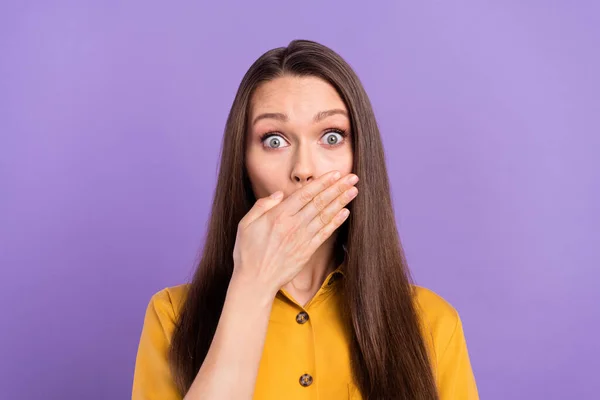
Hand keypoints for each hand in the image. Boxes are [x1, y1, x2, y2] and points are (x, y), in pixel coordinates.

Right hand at [231, 170, 358, 295]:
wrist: (255, 281)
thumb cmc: (247, 253)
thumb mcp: (245, 224)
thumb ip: (262, 205)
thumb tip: (279, 193)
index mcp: (278, 215)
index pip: (305, 194)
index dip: (322, 182)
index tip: (335, 174)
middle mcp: (293, 225)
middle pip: (320, 202)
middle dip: (337, 188)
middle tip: (353, 178)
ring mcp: (302, 238)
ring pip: (325, 215)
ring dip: (341, 202)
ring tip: (354, 190)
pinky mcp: (307, 251)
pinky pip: (325, 233)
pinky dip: (336, 222)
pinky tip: (345, 213)